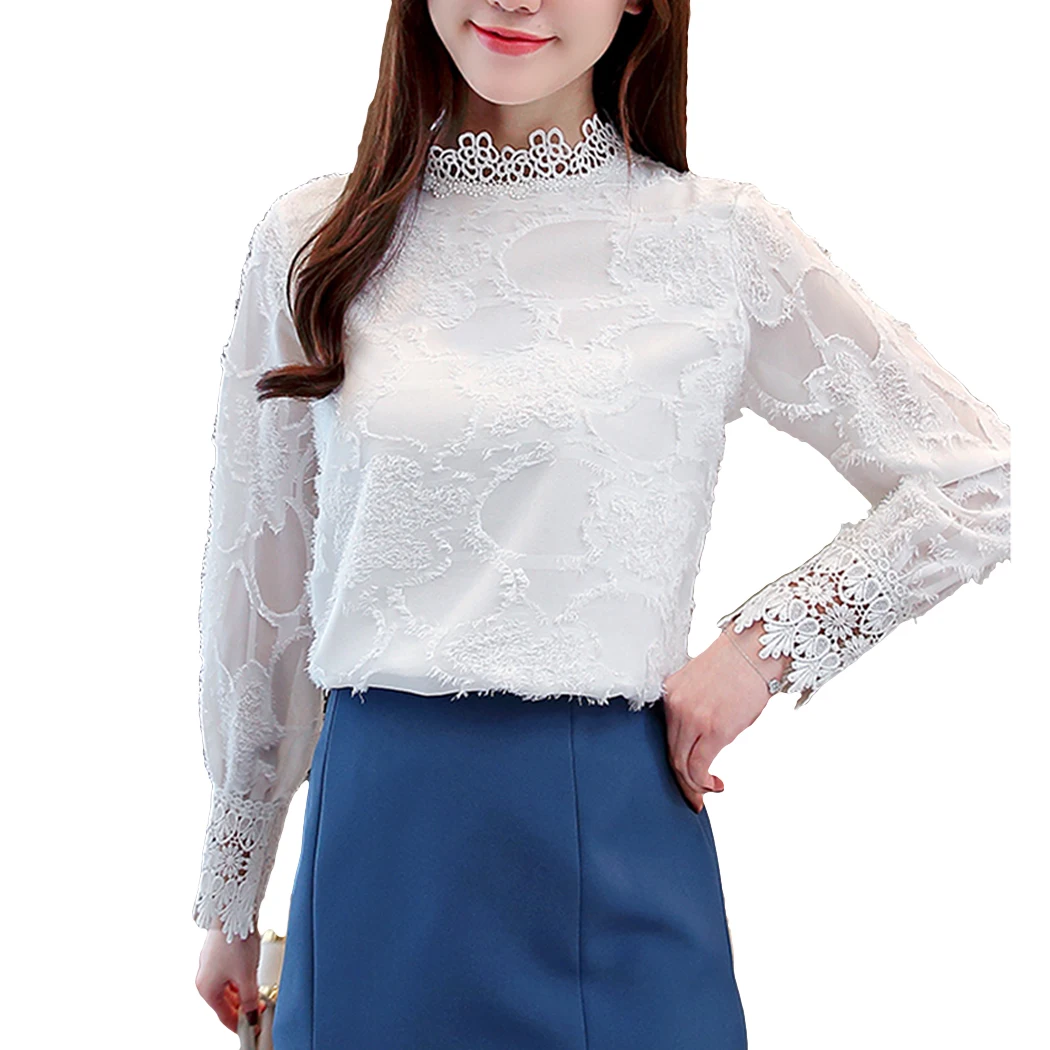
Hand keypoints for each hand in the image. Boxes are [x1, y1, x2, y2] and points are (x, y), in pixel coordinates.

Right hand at [195, 922, 262, 1033]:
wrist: (232, 911)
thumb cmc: (234, 942)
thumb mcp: (247, 976)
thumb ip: (250, 998)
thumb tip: (251, 1014)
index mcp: (207, 989)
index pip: (223, 1015)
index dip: (239, 1024)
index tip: (252, 1027)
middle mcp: (204, 978)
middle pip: (225, 1001)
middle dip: (242, 1006)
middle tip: (259, 1010)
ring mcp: (210, 964)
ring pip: (228, 986)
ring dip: (242, 991)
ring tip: (258, 993)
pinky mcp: (217, 951)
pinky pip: (228, 972)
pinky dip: (239, 977)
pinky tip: (251, 974)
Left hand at [662, 623, 788, 811]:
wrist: (756, 650)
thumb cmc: (738, 666)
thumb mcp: (701, 684)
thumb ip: (693, 707)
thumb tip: (699, 738)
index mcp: (671, 693)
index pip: (666, 736)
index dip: (674, 761)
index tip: (685, 778)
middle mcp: (676, 706)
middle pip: (671, 753)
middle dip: (682, 781)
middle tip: (695, 798)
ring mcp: (692, 718)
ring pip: (682, 764)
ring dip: (695, 785)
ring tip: (709, 792)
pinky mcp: (713, 729)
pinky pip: (699, 766)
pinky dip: (705, 782)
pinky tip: (717, 784)